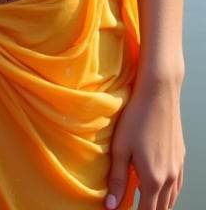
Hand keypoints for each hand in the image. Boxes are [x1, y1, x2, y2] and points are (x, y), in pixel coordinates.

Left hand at [105, 77, 184, 209]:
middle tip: (135, 208)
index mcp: (153, 179)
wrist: (159, 94)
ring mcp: (177, 167)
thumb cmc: (135, 118)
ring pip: (172, 198)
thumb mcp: (120, 149)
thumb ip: (116, 180)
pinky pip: (178, 185)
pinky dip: (169, 193)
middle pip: (162, 209)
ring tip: (146, 203)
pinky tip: (161, 189)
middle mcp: (169, 177)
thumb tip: (111, 206)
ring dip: (160, 205)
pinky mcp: (180, 157)